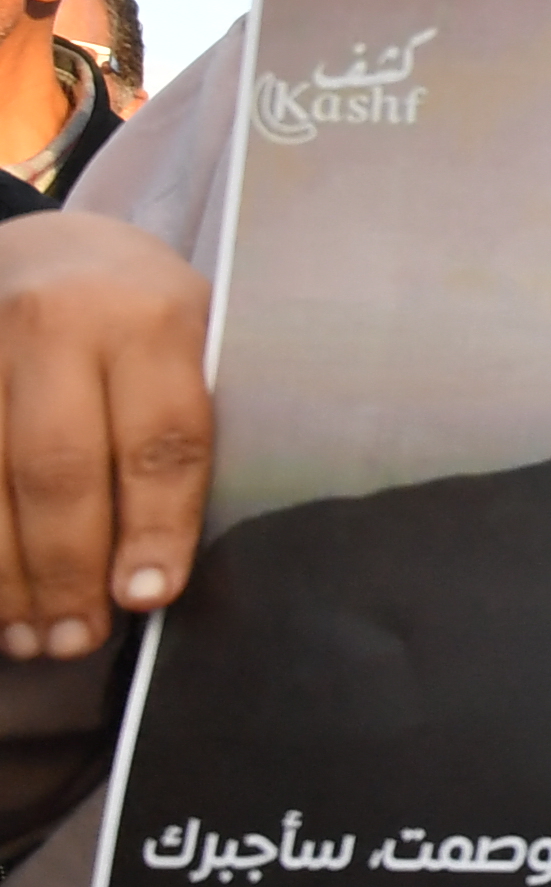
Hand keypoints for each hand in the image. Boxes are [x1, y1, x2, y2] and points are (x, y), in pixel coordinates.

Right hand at [0, 212, 211, 660]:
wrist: (45, 248)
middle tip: (79, 639)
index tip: (147, 597)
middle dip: (69, 569)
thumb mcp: (195, 342)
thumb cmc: (142, 319)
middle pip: (58, 470)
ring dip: (4, 575)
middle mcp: (56, 325)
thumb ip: (192, 425)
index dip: (154, 529)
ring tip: (30, 638)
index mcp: (150, 319)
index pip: (160, 442)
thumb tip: (181, 558)